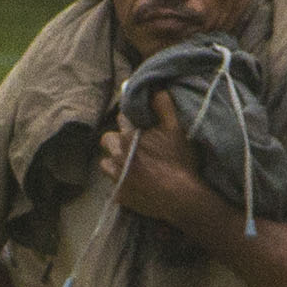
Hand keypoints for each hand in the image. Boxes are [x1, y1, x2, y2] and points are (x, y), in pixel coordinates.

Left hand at [97, 89, 216, 233]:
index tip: (137, 124)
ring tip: (129, 164)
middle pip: (107, 139)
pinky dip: (121, 183)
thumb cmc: (179, 161)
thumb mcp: (176, 129)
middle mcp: (118, 154)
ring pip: (106, 163)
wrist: (180, 197)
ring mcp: (117, 176)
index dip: (130, 120)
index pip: (121, 119)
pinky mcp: (120, 195)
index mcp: (129, 136)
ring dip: (115, 161)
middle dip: (116, 139)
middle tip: (131, 144)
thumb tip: (155, 89)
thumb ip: (163, 106)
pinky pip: (113, 186)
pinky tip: (133, 183)